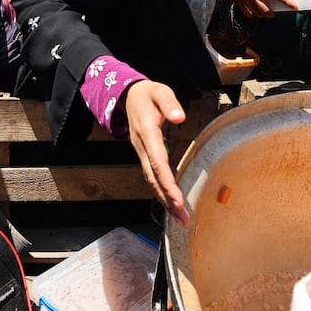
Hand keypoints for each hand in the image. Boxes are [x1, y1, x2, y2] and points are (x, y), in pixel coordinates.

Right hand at [123, 80, 188, 225]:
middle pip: (153, 178)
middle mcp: (141, 147)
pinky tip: (172, 204)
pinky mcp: (145, 156)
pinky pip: (153, 177)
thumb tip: (179, 117)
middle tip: (182, 219)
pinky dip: (162, 192)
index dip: (167, 182)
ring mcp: (141, 153)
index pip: (157, 161)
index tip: (178, 200)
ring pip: (151, 181)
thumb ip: (169, 103)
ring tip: (180, 219)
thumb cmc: (148, 94)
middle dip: (167, 200)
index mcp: (146, 132)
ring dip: (165, 201)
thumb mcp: (159, 91)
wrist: (128, 96)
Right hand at [205, 0, 298, 17]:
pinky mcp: (235, 0)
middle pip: (265, 8)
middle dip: (271, 12)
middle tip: (275, 14)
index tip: (293, 6)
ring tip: (265, 15)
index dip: (286, 1)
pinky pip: (243, 9)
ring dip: (261, 14)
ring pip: (255, 11)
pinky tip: (250, 14)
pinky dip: (248, 12)